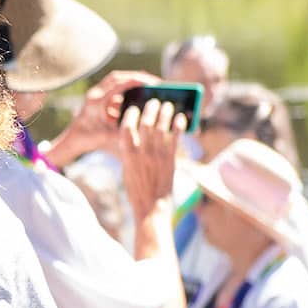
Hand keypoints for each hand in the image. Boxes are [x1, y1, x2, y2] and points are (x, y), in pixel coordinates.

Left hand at [47, 69, 162, 166]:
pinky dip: (126, 85)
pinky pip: (113, 85)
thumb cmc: (89, 139)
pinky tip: (139, 91)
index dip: (135, 81)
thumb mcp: (108, 137)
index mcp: (96, 102)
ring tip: (150, 84)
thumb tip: (145, 126)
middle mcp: (94, 94)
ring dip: (131, 79)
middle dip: (137, 77)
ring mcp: (94, 93)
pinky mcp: (97, 95)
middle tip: (155, 81)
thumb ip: (124, 131)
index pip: (117, 84)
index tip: (152, 82)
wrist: (73, 139)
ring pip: (115, 79)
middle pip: (117, 77)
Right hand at [119, 93, 182, 219]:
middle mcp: (142, 153)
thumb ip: (130, 153)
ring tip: (168, 105)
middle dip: (150, 109)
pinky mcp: (170, 160)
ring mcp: (157, 156)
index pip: (126, 128)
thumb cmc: (137, 189)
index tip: (134, 108)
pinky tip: (181, 118)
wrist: (151, 206)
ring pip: (162, 128)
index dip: (131, 115)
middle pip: (146, 123)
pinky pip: (176, 138)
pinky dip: (178, 126)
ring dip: (165, 113)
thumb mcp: (126, 169)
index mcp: (127, 155)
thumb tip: (136, 136)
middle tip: (154, 101)